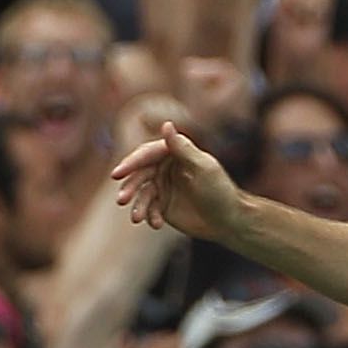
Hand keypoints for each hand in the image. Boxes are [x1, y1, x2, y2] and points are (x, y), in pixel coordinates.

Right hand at [107, 120, 235, 239]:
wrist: (229, 220)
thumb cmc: (220, 190)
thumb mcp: (202, 168)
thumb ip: (182, 148)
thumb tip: (166, 124)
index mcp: (173, 153)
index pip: (146, 154)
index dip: (131, 163)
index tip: (118, 173)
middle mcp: (165, 168)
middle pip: (139, 174)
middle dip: (130, 187)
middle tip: (121, 199)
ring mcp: (162, 187)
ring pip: (141, 194)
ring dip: (137, 205)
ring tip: (136, 218)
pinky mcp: (162, 206)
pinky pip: (148, 209)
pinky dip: (149, 216)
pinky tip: (156, 224)